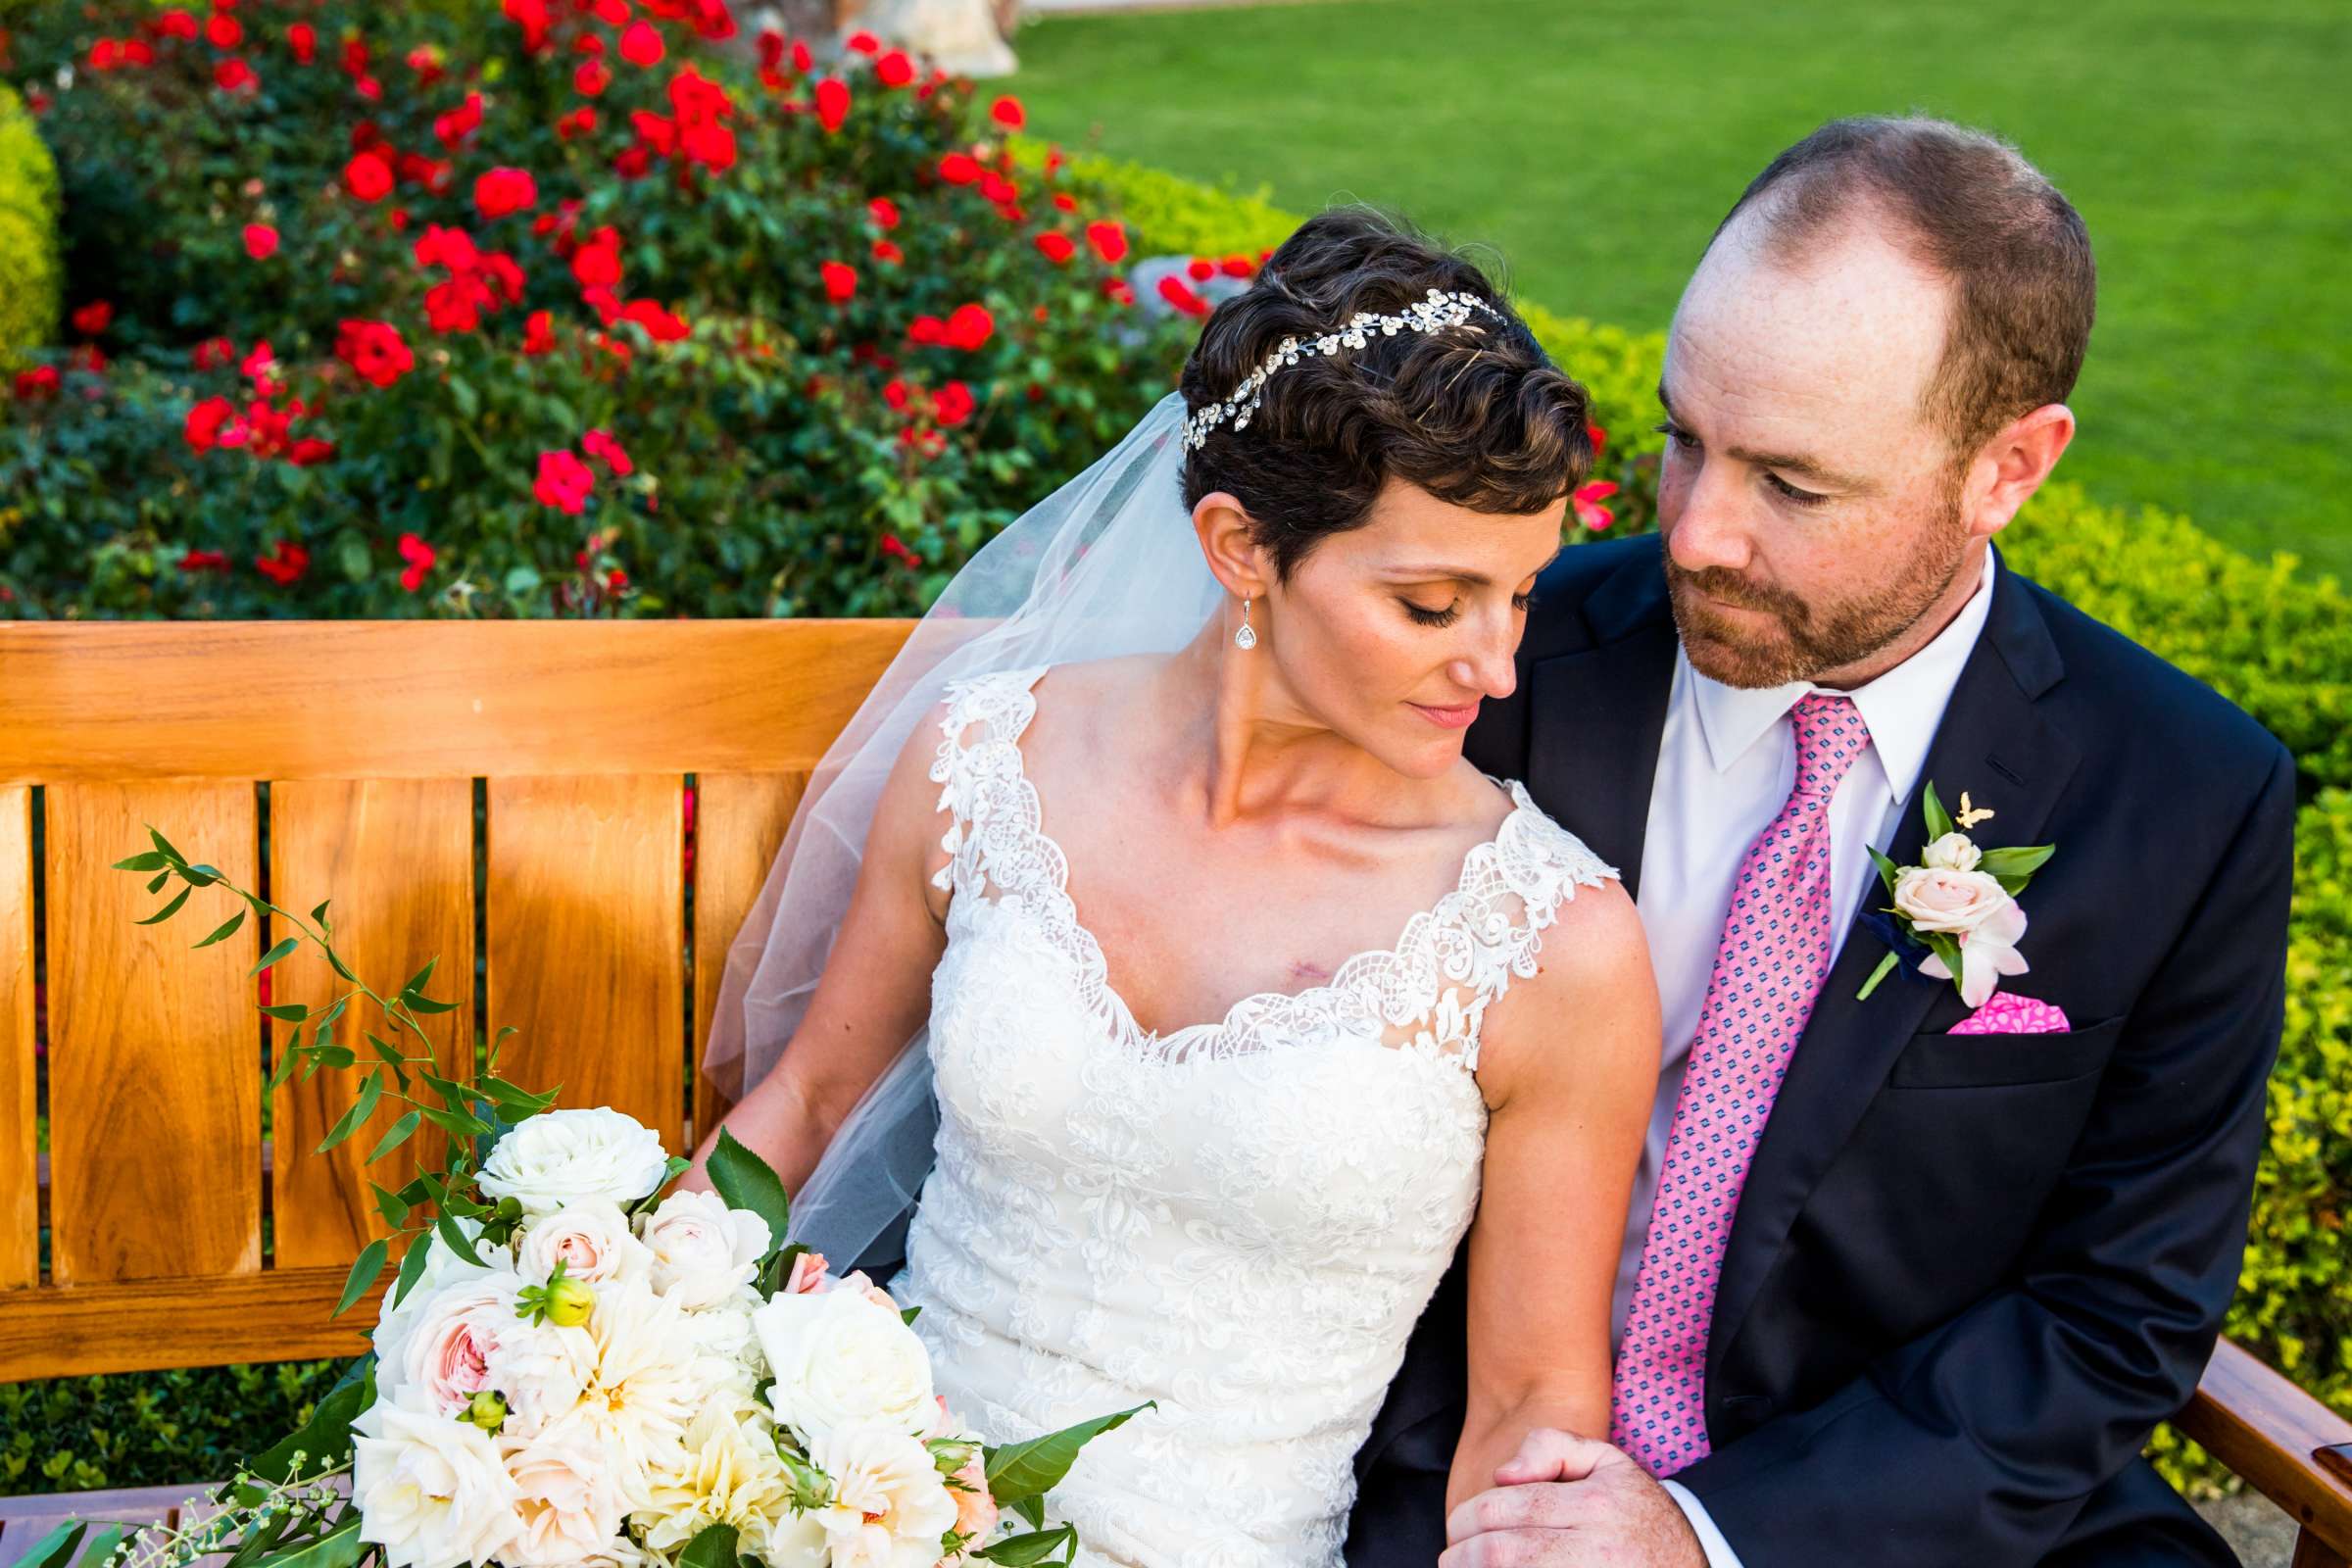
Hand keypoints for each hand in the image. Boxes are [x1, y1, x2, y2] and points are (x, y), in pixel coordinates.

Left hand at [1440, 1429, 1706, 1567]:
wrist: (1689, 1564)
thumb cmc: (1637, 1512)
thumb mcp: (1607, 1462)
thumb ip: (1551, 1447)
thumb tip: (1504, 1475)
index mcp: (1595, 1505)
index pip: (1508, 1509)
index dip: (1467, 1519)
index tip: (1456, 1528)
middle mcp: (1596, 1548)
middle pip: (1503, 1553)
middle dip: (1462, 1555)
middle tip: (1450, 1557)